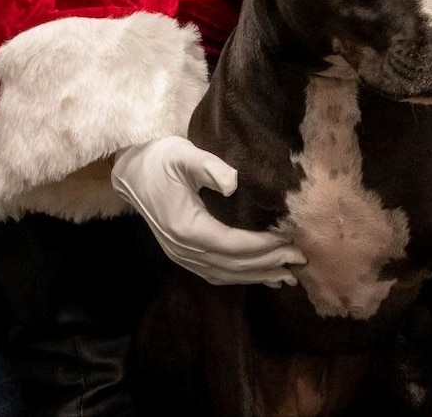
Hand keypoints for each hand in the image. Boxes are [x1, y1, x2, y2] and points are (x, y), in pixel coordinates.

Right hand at [110, 135, 303, 285]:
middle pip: (233, 265)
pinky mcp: (183, 254)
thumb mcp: (184, 154)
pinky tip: (261, 276)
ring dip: (257, 275)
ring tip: (287, 274)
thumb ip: (209, 167)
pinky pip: (216, 273)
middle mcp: (184, 249)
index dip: (262, 246)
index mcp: (187, 228)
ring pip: (225, 274)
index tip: (289, 239)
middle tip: (299, 258)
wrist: (132, 171)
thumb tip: (233, 183)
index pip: (232, 244)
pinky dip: (240, 277)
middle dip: (268, 263)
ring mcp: (181, 256)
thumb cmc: (161, 158)